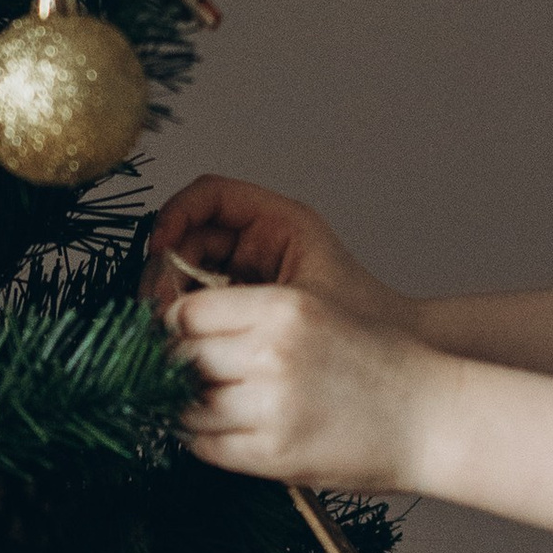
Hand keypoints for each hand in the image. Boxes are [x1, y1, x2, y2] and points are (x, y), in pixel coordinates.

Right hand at [145, 176, 407, 326]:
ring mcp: (249, 270)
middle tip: (161, 308)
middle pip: (189, 235)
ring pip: (188, 271)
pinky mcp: (245, 303)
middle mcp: (258, 238)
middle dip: (168, 267)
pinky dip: (189, 319)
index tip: (159, 248)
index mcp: (277, 221)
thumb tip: (173, 304)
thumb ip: (236, 297)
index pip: (208, 196)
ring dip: (174, 298)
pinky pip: (201, 302)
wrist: (393, 357)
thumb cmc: (360, 319)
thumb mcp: (296, 301)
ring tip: (174, 332)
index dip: (175, 215)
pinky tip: (189, 344)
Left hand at [166, 281, 434, 492]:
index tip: (171, 339)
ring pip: (186, 406)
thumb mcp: (316, 313)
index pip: (187, 312)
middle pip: (179, 358)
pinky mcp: (274, 454)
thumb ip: (252, 318)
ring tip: (211, 407)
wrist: (433, 417)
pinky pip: (207, 447)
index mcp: (283, 306)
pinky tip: (227, 433)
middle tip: (183, 377)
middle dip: (173, 370)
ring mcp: (270, 405)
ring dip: (189, 408)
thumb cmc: (380, 364)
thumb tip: (181, 331)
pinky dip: (207, 441)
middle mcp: (271, 350)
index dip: (170, 328)